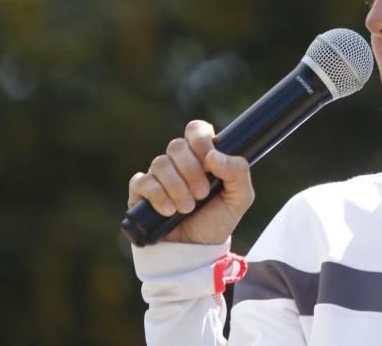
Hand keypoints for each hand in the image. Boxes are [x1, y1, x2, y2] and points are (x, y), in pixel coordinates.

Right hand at [127, 120, 254, 244]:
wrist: (197, 251)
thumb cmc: (218, 220)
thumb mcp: (240, 198)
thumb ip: (238, 172)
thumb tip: (213, 155)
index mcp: (203, 156)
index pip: (196, 130)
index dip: (200, 138)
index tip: (209, 159)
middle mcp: (179, 162)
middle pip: (176, 146)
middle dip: (191, 170)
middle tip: (202, 193)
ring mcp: (159, 177)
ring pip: (160, 163)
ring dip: (176, 186)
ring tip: (188, 208)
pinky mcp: (141, 193)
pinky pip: (142, 182)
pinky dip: (157, 195)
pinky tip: (169, 210)